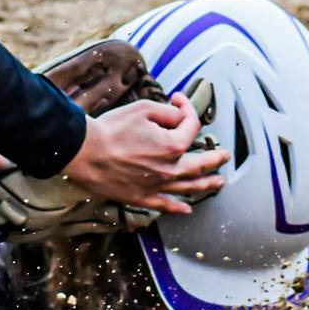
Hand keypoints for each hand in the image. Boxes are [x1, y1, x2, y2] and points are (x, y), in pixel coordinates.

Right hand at [61, 95, 226, 215]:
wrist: (85, 152)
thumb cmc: (110, 130)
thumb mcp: (142, 109)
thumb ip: (167, 112)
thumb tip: (179, 116)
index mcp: (173, 146)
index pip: (191, 126)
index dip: (187, 109)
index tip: (178, 100)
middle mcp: (170, 169)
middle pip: (201, 164)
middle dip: (215, 158)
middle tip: (223, 156)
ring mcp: (157, 186)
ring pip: (189, 187)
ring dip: (206, 184)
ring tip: (217, 183)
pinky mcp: (141, 197)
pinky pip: (164, 205)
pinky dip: (178, 208)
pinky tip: (186, 209)